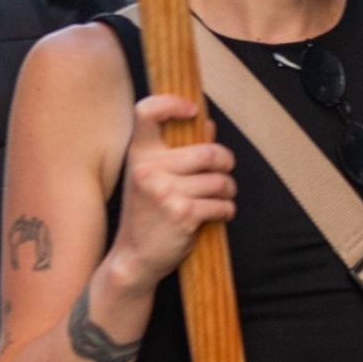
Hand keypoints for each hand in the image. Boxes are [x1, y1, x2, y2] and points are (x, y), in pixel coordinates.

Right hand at [107, 92, 236, 285]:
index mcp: (138, 155)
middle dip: (226, 162)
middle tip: (225, 170)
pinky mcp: (183, 214)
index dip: (172, 102)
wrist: (134, 258)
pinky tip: (219, 214)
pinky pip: (222, 204)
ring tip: (222, 196)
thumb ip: (175, 151)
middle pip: (208, 151)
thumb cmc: (146, 216)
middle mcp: (149, 170)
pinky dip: (227, 210)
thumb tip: (207, 123)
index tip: (192, 110)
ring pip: (220, 180)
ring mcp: (165, 192)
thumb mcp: (150, 179)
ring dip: (228, 190)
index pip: (147, 112)